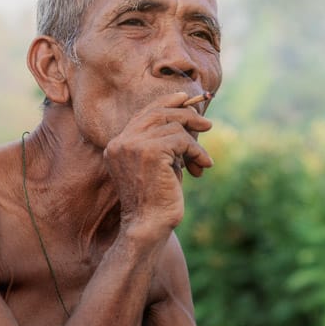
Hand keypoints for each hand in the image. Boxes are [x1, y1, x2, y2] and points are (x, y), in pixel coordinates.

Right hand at [104, 91, 212, 236]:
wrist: (148, 226)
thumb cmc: (156, 200)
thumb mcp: (158, 165)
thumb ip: (165, 142)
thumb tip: (190, 117)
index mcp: (117, 145)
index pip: (143, 114)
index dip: (166, 102)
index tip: (186, 99)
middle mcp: (121, 142)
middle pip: (158, 113)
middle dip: (186, 115)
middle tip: (207, 124)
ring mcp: (133, 145)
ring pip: (174, 126)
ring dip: (194, 143)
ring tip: (202, 160)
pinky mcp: (150, 152)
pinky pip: (182, 140)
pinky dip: (197, 152)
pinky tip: (202, 167)